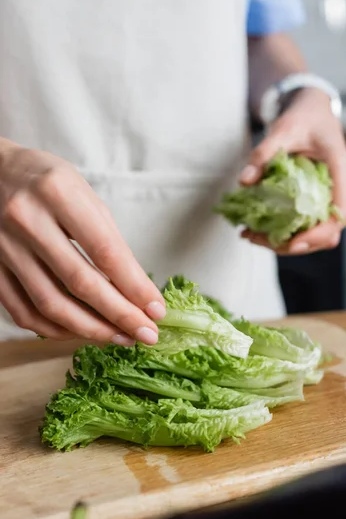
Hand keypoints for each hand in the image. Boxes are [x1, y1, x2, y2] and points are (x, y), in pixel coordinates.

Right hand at [0, 139, 164, 343]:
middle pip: (79, 283)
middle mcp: (27, 219)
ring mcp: (3, 247)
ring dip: (90, 330)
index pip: (105, 252)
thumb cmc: (47, 180)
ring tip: (120, 337)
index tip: (156, 310)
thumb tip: (134, 289)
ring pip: (50, 304)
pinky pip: (23, 312)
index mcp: (58, 193)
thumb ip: (107, 238)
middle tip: (146, 334)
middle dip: (119, 315)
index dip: (135, 287)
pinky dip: (55, 329)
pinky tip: (80, 332)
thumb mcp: (83, 193)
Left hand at [240, 88, 345, 254]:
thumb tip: (244, 181)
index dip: (321, 233)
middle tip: (258, 240)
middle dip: (297, 244)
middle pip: (328, 232)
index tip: (295, 241)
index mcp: (339, 170)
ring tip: (251, 236)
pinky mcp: (312, 199)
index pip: (341, 213)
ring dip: (285, 241)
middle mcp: (337, 188)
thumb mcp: (284, 129)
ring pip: (315, 233)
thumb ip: (264, 153)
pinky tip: (255, 228)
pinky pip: (303, 223)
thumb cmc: (304, 116)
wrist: (312, 110)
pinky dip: (281, 231)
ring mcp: (326, 196)